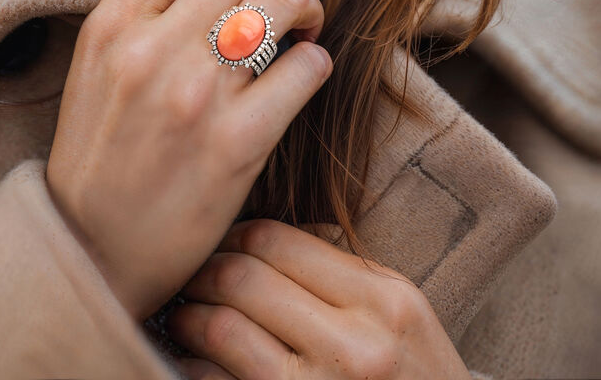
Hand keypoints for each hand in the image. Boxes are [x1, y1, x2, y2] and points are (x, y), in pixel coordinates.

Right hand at [45, 0, 332, 320]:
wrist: (92, 247)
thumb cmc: (101, 150)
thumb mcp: (98, 64)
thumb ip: (147, 9)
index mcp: (113, 23)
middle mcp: (152, 50)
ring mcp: (196, 96)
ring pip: (284, 1)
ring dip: (309, 5)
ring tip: (303, 28)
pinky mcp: (237, 144)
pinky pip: (306, 68)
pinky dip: (316, 60)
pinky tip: (301, 74)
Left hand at [166, 218, 472, 379]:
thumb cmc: (416, 379)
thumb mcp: (402, 315)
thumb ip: (344, 269)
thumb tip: (267, 235)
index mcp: (384, 301)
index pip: (276, 240)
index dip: (234, 235)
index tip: (221, 243)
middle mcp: (357, 346)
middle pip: (243, 277)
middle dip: (203, 270)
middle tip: (191, 275)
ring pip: (223, 328)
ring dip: (189, 317)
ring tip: (184, 314)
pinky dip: (194, 366)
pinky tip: (193, 360)